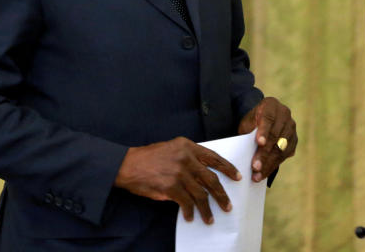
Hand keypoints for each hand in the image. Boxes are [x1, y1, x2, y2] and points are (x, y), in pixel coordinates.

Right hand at [114, 137, 239, 223]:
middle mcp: (186, 158)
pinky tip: (190, 217)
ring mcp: (179, 173)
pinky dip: (190, 211)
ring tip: (210, 218)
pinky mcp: (171, 187)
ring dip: (207, 209)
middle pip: (211, 179)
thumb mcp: (172, 148)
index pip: (214, 158)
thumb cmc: (149, 157)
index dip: (228, 168)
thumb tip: (204, 175)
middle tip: (228, 205)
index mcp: (187, 146)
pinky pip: (186, 202)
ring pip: (201, 194)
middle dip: (221, 194)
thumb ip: (189, 157)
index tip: (237, 177)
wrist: (128, 164)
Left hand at [237, 97, 296, 181]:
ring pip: (281, 148)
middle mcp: (285, 114)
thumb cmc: (252, 122)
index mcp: (271, 105)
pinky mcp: (294, 140)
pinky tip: (264, 173)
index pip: (268, 118)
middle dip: (264, 153)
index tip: (259, 143)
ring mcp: (291, 127)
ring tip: (257, 175)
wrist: (262, 121)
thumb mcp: (247, 123)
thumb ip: (248, 132)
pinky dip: (274, 165)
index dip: (264, 131)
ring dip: (269, 163)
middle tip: (255, 167)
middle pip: (275, 136)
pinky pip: (285, 155)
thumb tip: (245, 152)